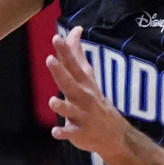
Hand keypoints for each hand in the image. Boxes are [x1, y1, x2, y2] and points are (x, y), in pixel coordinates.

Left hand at [47, 27, 123, 154]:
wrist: (113, 134)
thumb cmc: (94, 101)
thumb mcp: (87, 77)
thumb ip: (77, 54)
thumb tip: (74, 30)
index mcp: (83, 83)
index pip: (73, 64)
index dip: (65, 52)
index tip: (57, 38)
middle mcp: (83, 97)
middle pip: (70, 83)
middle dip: (60, 72)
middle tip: (50, 59)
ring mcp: (82, 116)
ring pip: (70, 110)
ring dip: (62, 105)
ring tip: (52, 101)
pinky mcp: (79, 133)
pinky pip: (70, 133)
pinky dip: (64, 133)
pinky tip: (55, 132)